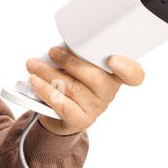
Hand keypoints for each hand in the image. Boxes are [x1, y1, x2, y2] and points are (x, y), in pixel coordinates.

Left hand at [24, 46, 144, 135]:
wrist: (59, 113)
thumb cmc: (71, 81)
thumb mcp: (77, 65)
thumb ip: (77, 55)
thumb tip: (60, 47)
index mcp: (114, 75)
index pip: (134, 75)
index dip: (128, 68)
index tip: (114, 60)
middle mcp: (108, 92)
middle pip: (96, 77)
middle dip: (71, 62)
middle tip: (52, 52)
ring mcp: (95, 108)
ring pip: (74, 89)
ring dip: (49, 74)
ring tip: (33, 65)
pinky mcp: (80, 120)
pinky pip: (63, 105)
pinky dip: (46, 91)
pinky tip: (35, 81)